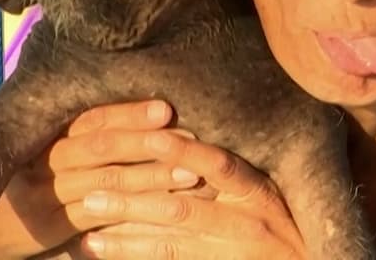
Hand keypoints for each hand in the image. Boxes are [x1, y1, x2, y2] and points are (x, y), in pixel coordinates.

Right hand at [0, 99, 202, 259]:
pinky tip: (162, 208)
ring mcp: (47, 193)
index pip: (90, 120)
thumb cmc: (29, 185)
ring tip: (189, 173)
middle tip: (188, 137)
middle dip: (146, 140)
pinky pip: (99, 215)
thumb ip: (82, 138)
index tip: (164, 108)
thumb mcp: (47, 156)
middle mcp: (45, 160)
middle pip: (100, 145)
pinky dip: (133, 210)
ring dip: (150, 175)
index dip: (128, 113)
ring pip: (106, 180)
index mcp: (47, 135)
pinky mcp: (53, 225)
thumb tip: (138, 113)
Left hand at [78, 132, 306, 259]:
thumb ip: (232, 163)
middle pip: (183, 209)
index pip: (221, 166)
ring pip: (169, 242)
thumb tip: (178, 129)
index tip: (153, 136)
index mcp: (256, 189)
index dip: (187, 152)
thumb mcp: (270, 185)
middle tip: (93, 192)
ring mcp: (231, 249)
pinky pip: (170, 259)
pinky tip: (100, 247)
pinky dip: (132, 253)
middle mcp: (244, 220)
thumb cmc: (287, 217)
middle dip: (134, 200)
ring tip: (88, 221)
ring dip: (124, 233)